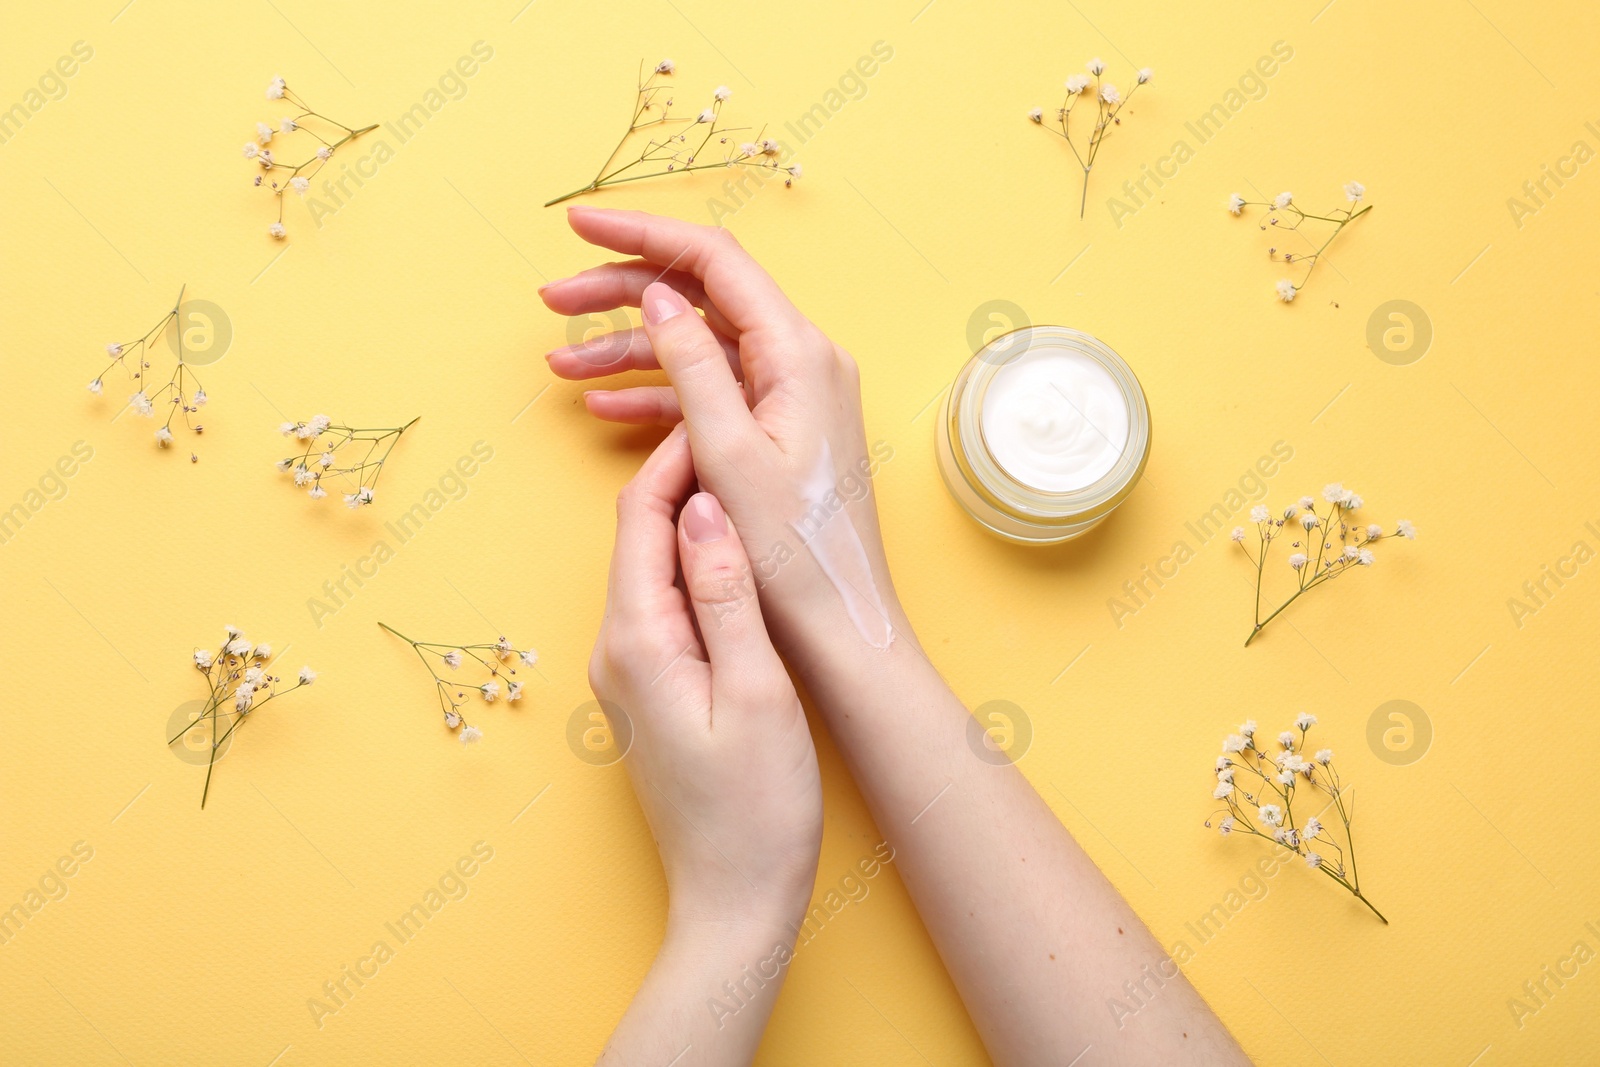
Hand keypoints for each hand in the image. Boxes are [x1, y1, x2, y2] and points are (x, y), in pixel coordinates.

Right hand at [542, 207, 903, 663]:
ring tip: (559, 366)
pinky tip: (604, 407)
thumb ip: (691, 365)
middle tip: (551, 301)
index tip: (578, 225)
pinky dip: (659, 397)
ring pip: (697, 349)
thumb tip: (657, 295)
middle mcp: (801, 361)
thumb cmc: (793, 553)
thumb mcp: (727, 453)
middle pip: (700, 298)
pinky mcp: (779, 432)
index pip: (713, 261)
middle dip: (621, 292)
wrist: (840, 626)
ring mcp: (791, 396)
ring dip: (628, 352)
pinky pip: (711, 396)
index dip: (642, 234)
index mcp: (798, 353)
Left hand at [587, 426, 821, 929]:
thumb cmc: (756, 807)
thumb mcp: (757, 690)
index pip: (643, 517)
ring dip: (692, 520)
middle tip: (742, 431)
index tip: (724, 417)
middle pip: (640, 535)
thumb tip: (709, 506)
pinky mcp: (649, 691)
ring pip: (652, 567)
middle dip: (685, 477)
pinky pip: (664, 604)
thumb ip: (727, 593)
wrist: (733, 900)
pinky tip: (738, 560)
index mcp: (637, 640)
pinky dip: (696, 567)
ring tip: (749, 480)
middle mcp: (616, 649)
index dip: (681, 458)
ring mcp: (628, 673)